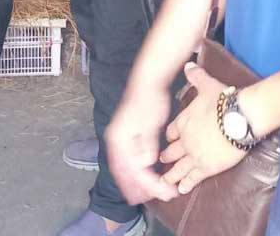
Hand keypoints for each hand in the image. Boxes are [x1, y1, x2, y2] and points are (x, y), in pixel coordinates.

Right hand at [106, 84, 177, 203]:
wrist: (147, 82)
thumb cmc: (150, 100)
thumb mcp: (151, 123)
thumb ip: (146, 144)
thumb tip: (145, 164)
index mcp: (120, 138)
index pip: (133, 168)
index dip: (148, 184)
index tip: (163, 192)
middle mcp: (116, 141)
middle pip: (126, 172)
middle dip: (141, 187)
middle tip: (160, 197)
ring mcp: (119, 140)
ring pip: (125, 168)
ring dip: (136, 183)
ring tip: (148, 194)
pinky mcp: (125, 138)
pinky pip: (126, 161)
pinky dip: (134, 173)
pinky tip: (143, 177)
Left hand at [159, 64, 245, 194]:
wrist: (238, 117)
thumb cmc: (224, 100)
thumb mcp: (206, 84)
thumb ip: (196, 76)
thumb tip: (189, 64)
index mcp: (184, 121)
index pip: (172, 132)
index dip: (170, 138)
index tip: (167, 142)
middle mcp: (185, 139)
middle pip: (172, 151)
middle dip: (166, 157)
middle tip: (161, 162)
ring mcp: (194, 155)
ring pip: (178, 168)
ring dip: (171, 175)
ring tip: (165, 182)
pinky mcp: (206, 167)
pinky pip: (193, 178)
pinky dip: (186, 184)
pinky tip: (182, 189)